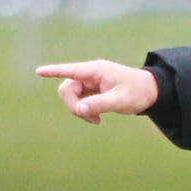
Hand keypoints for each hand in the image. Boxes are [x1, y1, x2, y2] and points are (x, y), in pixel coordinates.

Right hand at [35, 61, 158, 124]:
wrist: (151, 92)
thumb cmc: (138, 92)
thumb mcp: (120, 100)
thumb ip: (99, 104)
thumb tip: (79, 109)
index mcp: (96, 71)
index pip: (71, 70)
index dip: (54, 71)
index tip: (38, 71)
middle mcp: (90, 75)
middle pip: (67, 89)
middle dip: (73, 105)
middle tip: (88, 117)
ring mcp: (91, 83)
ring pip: (72, 97)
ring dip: (79, 111)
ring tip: (96, 120)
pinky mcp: (93, 92)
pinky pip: (80, 102)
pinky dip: (85, 111)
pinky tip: (96, 119)